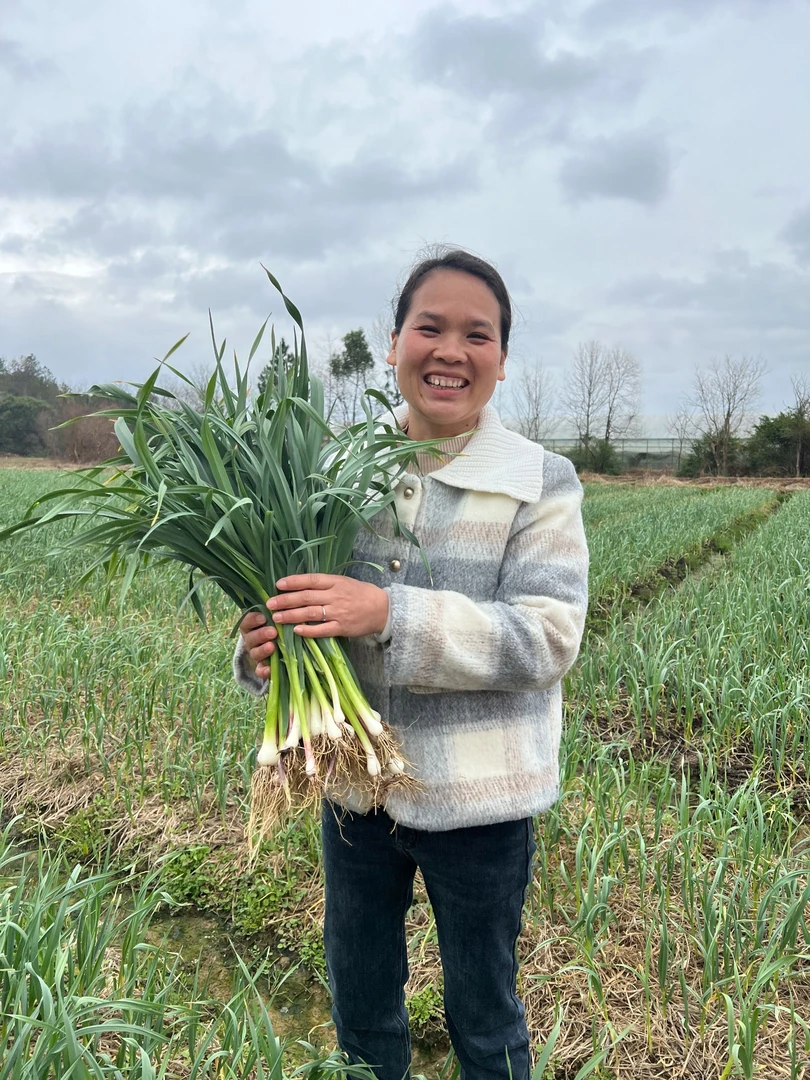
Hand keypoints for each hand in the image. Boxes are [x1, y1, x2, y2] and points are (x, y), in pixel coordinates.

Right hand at [239, 610, 277, 680]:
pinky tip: (269, 670)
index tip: (263, 617)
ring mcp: (255, 653)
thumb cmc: (276, 621)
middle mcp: (251, 639)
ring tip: (272, 646)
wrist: (278, 640)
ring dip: (262, 650)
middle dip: (261, 635)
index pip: (246, 621)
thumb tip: (278, 593)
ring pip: (255, 653)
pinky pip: (260, 670)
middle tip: (272, 632)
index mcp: (250, 625)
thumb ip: (275, 606)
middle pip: (251, 638)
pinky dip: (263, 671)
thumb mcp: (274, 613)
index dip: (253, 620)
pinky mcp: (261, 666)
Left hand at [266, 574, 388, 638]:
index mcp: (335, 582)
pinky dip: (308, 630)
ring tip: (276, 617)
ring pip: (310, 613)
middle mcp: (335, 596)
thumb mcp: (344, 582)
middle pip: (306, 597)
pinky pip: (322, 629)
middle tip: (270, 604)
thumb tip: (300, 585)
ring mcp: (338, 612)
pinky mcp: (342, 627)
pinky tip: (296, 631)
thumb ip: (324, 584)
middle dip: (286, 600)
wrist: (382, 609)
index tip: (278, 584)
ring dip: (291, 615)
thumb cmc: (361, 593)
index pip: (311, 580)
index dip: (293, 582)